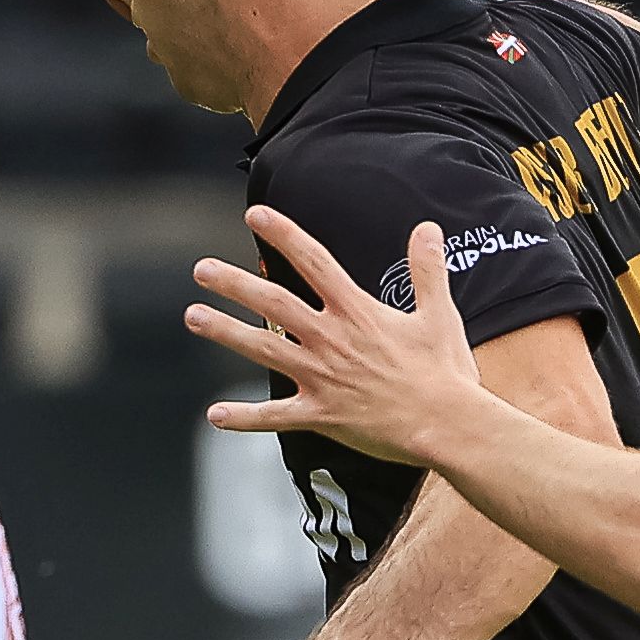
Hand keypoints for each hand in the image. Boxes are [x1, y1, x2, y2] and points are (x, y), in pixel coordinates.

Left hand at [190, 211, 487, 464]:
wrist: (446, 425)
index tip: (254, 214)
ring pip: (262, 349)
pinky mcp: (321, 414)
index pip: (313, 261)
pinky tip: (214, 416)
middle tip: (201, 270)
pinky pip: (274, 418)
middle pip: (273, 303)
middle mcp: (331, 339)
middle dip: (234, 284)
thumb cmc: (445, 372)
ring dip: (225, 331)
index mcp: (357, 311)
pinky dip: (243, 418)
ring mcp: (321, 377)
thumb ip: (428, 269)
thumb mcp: (439, 314)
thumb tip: (426, 228)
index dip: (283, 234)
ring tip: (193, 317)